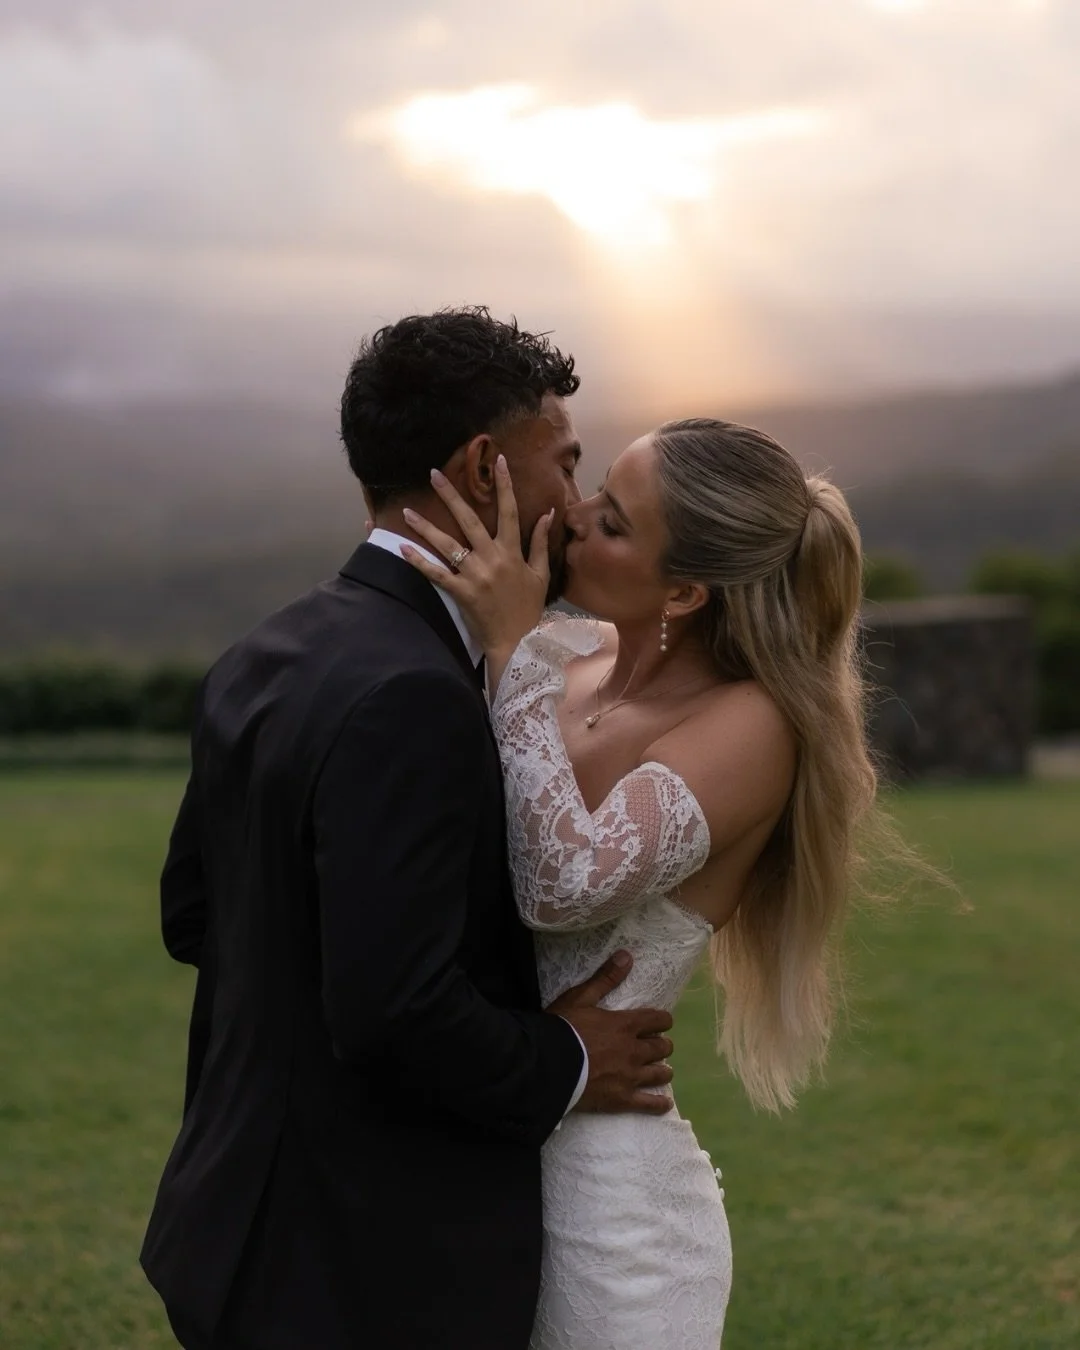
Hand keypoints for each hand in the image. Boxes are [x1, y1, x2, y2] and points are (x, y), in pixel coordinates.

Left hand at [399, 457, 552, 672]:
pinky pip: (436, 574)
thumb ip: (539, 542)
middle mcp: (492, 558)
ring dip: (425, 527)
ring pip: (447, 544)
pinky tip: (402, 549)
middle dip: (450, 495)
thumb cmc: (528, 608)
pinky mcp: (460, 592)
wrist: (519, 642)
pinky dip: (418, 562)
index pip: (509, 511)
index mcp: (512, 551)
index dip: (504, 485)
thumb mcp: (540, 574)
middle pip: (469, 520)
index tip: (497, 460)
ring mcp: (474, 575)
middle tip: (433, 474)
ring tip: (406, 511)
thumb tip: (547, 514)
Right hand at [547, 951, 674, 1115]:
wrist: (548, 1065)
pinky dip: (659, 1104)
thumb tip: (627, 955)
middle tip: (656, 1046)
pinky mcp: (622, 1100)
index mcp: (626, 1025)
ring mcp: (630, 1077)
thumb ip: (605, 978)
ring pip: (660, 1074)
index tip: (661, 1023)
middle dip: (662, 1045)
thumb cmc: (563, 1028)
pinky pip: (649, 1104)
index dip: (663, 1020)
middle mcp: (634, 1050)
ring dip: (662, 1070)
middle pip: (662, 1048)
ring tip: (660, 1071)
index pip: (658, 1020)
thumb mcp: (581, 997)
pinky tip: (664, 1104)